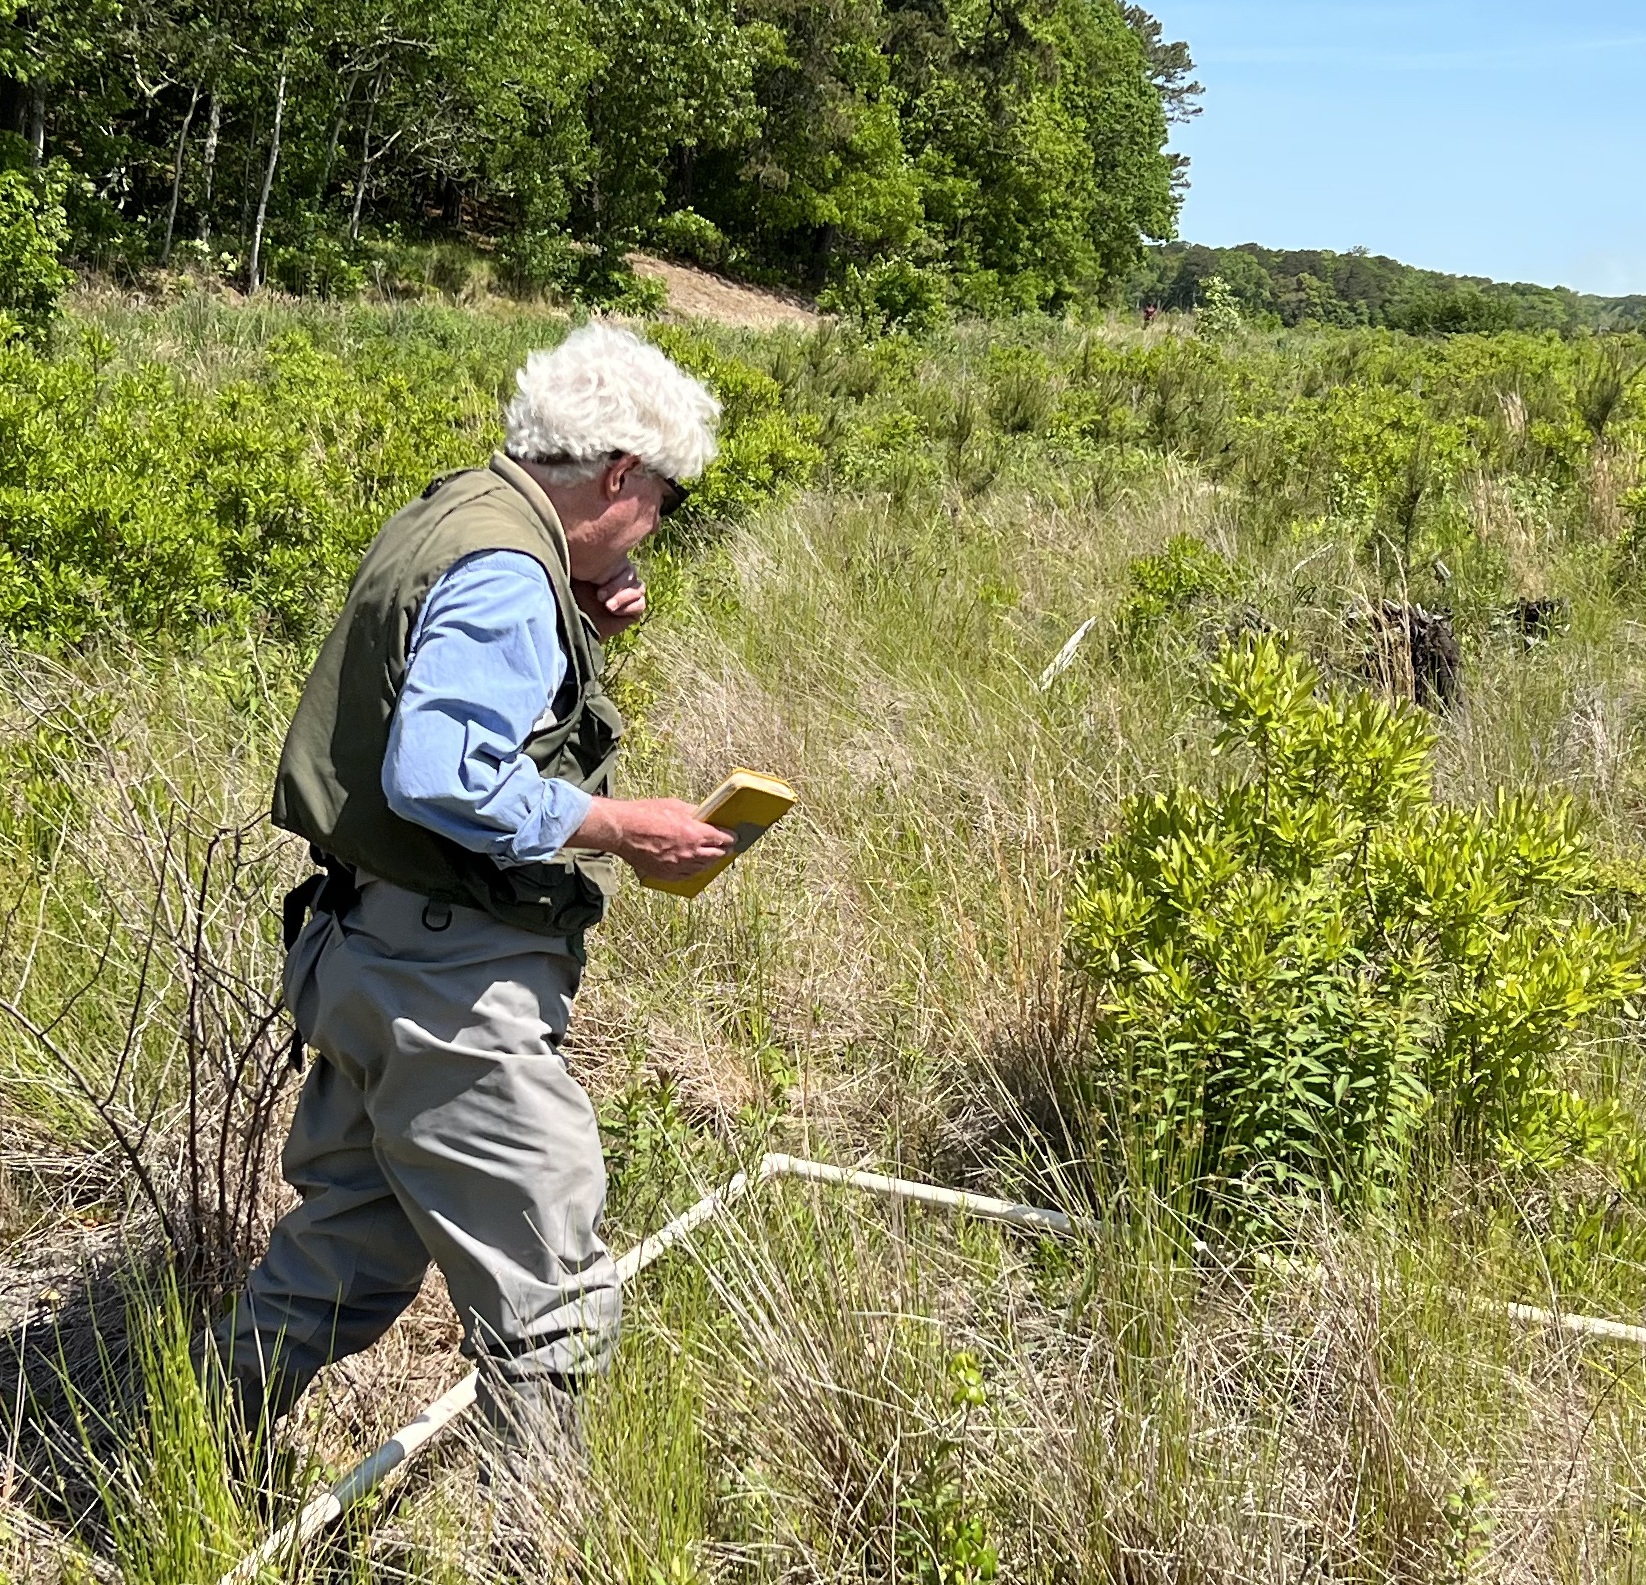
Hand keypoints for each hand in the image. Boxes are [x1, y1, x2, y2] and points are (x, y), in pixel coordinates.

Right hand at [570, 797, 735, 880]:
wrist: (624, 831)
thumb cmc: (646, 815)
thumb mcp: (675, 805)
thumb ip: (693, 812)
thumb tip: (704, 815)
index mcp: (696, 833)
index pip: (723, 838)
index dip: (731, 838)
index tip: (734, 837)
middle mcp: (690, 852)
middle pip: (716, 856)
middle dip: (723, 851)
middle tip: (727, 849)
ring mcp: (679, 866)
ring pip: (703, 868)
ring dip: (710, 863)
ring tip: (713, 858)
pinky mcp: (666, 875)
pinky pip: (687, 876)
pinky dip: (694, 871)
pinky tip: (695, 867)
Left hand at [572, 560, 646, 638]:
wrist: (572, 623)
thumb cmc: (570, 596)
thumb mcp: (577, 573)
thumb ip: (587, 560)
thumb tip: (594, 541)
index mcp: (607, 566)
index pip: (622, 560)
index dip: (615, 568)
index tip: (595, 579)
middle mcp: (619, 579)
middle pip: (632, 573)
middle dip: (617, 585)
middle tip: (600, 596)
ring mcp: (626, 595)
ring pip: (639, 588)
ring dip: (623, 596)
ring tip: (608, 606)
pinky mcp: (631, 612)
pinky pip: (640, 604)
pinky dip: (629, 606)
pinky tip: (614, 611)